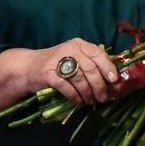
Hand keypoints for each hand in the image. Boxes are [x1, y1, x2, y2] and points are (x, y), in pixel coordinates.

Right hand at [0, 39, 119, 109]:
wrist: (30, 67)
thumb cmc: (58, 64)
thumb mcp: (75, 58)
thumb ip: (91, 64)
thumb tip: (112, 80)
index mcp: (79, 44)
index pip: (98, 54)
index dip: (107, 67)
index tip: (114, 80)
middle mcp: (69, 49)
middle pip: (90, 69)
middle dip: (99, 86)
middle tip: (103, 98)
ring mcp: (57, 61)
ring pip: (79, 79)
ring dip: (88, 93)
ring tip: (90, 101)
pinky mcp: (48, 74)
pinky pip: (66, 87)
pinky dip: (75, 96)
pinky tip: (78, 100)